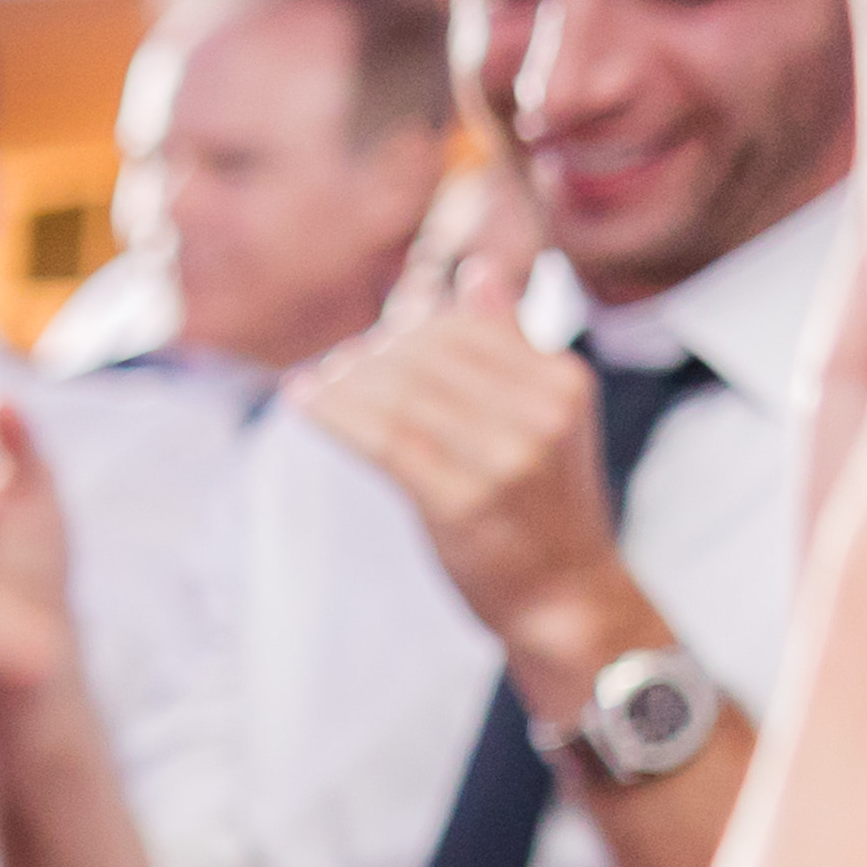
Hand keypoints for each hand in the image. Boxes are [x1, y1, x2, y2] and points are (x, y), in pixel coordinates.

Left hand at [302, 180, 637, 654]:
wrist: (566, 595)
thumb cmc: (545, 504)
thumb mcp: (547, 415)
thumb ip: (510, 344)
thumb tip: (477, 271)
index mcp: (563, 382)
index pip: (462, 328)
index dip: (405, 330)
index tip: (370, 347)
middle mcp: (541, 414)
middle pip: (426, 357)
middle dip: (370, 358)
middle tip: (336, 369)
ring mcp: (504, 459)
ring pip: (400, 395)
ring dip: (344, 384)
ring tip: (317, 385)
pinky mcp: (460, 502)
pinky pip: (383, 440)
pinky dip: (333, 414)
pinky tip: (300, 401)